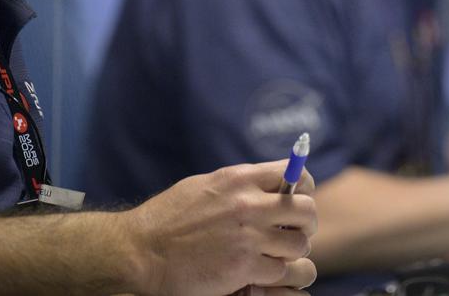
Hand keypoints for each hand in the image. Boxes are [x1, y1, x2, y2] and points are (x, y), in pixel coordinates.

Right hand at [120, 160, 317, 295]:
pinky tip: (261, 272)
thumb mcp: (205, 186)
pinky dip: (277, 274)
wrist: (141, 251)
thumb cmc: (169, 218)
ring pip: (300, 244)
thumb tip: (266, 185)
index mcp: (239, 179)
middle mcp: (248, 204)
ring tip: (277, 255)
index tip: (295, 203)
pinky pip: (283, 271)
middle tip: (292, 234)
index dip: (302, 190)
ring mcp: (248, 236)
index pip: (295, 175)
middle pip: (307, 210)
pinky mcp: (243, 267)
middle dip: (305, 224)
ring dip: (293, 252)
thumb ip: (239, 185)